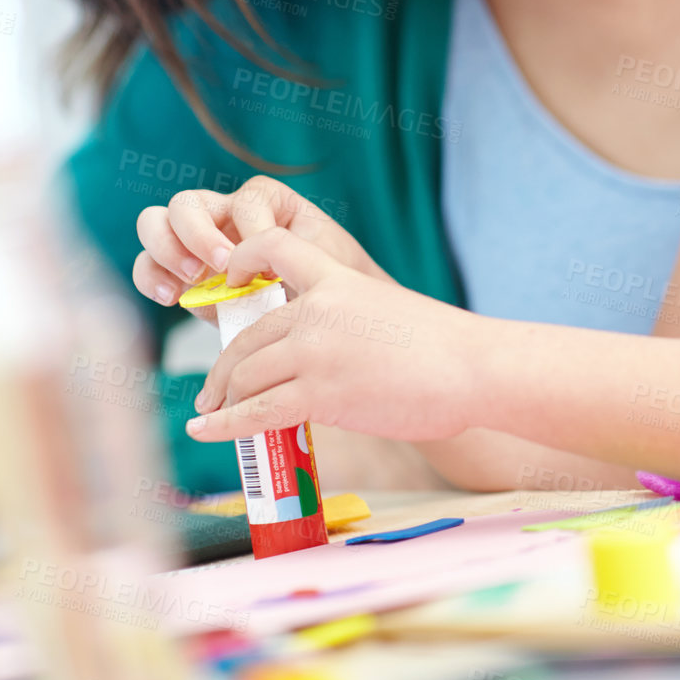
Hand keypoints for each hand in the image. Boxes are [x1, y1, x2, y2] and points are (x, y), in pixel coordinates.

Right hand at [132, 175, 389, 307]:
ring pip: (156, 223)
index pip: (246, 202)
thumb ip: (287, 259)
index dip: (253, 232)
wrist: (327, 312)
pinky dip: (150, 279)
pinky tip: (172, 297)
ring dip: (166, 249)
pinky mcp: (182, 275)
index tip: (269, 267)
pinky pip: (148, 267)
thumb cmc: (327, 279)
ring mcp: (197, 242)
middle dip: (197, 232)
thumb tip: (245, 274)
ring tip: (192, 278)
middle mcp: (225, 214)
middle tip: (220, 266)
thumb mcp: (321, 261)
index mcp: (266, 201)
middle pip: (188, 202)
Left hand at [183, 228, 474, 442]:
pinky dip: (223, 426)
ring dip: (223, 400)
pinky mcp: (319, 393)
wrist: (474, 368)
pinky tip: (205, 432)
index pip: (274, 248)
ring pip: (245, 375)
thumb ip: (346, 324)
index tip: (228, 283)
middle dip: (224, 369)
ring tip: (213, 416)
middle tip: (214, 391)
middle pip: (247, 335)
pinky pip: (255, 412)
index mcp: (339, 279)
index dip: (242, 261)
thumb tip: (322, 362)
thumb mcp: (388, 311)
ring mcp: (315, 351)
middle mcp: (318, 310)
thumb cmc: (446, 348)